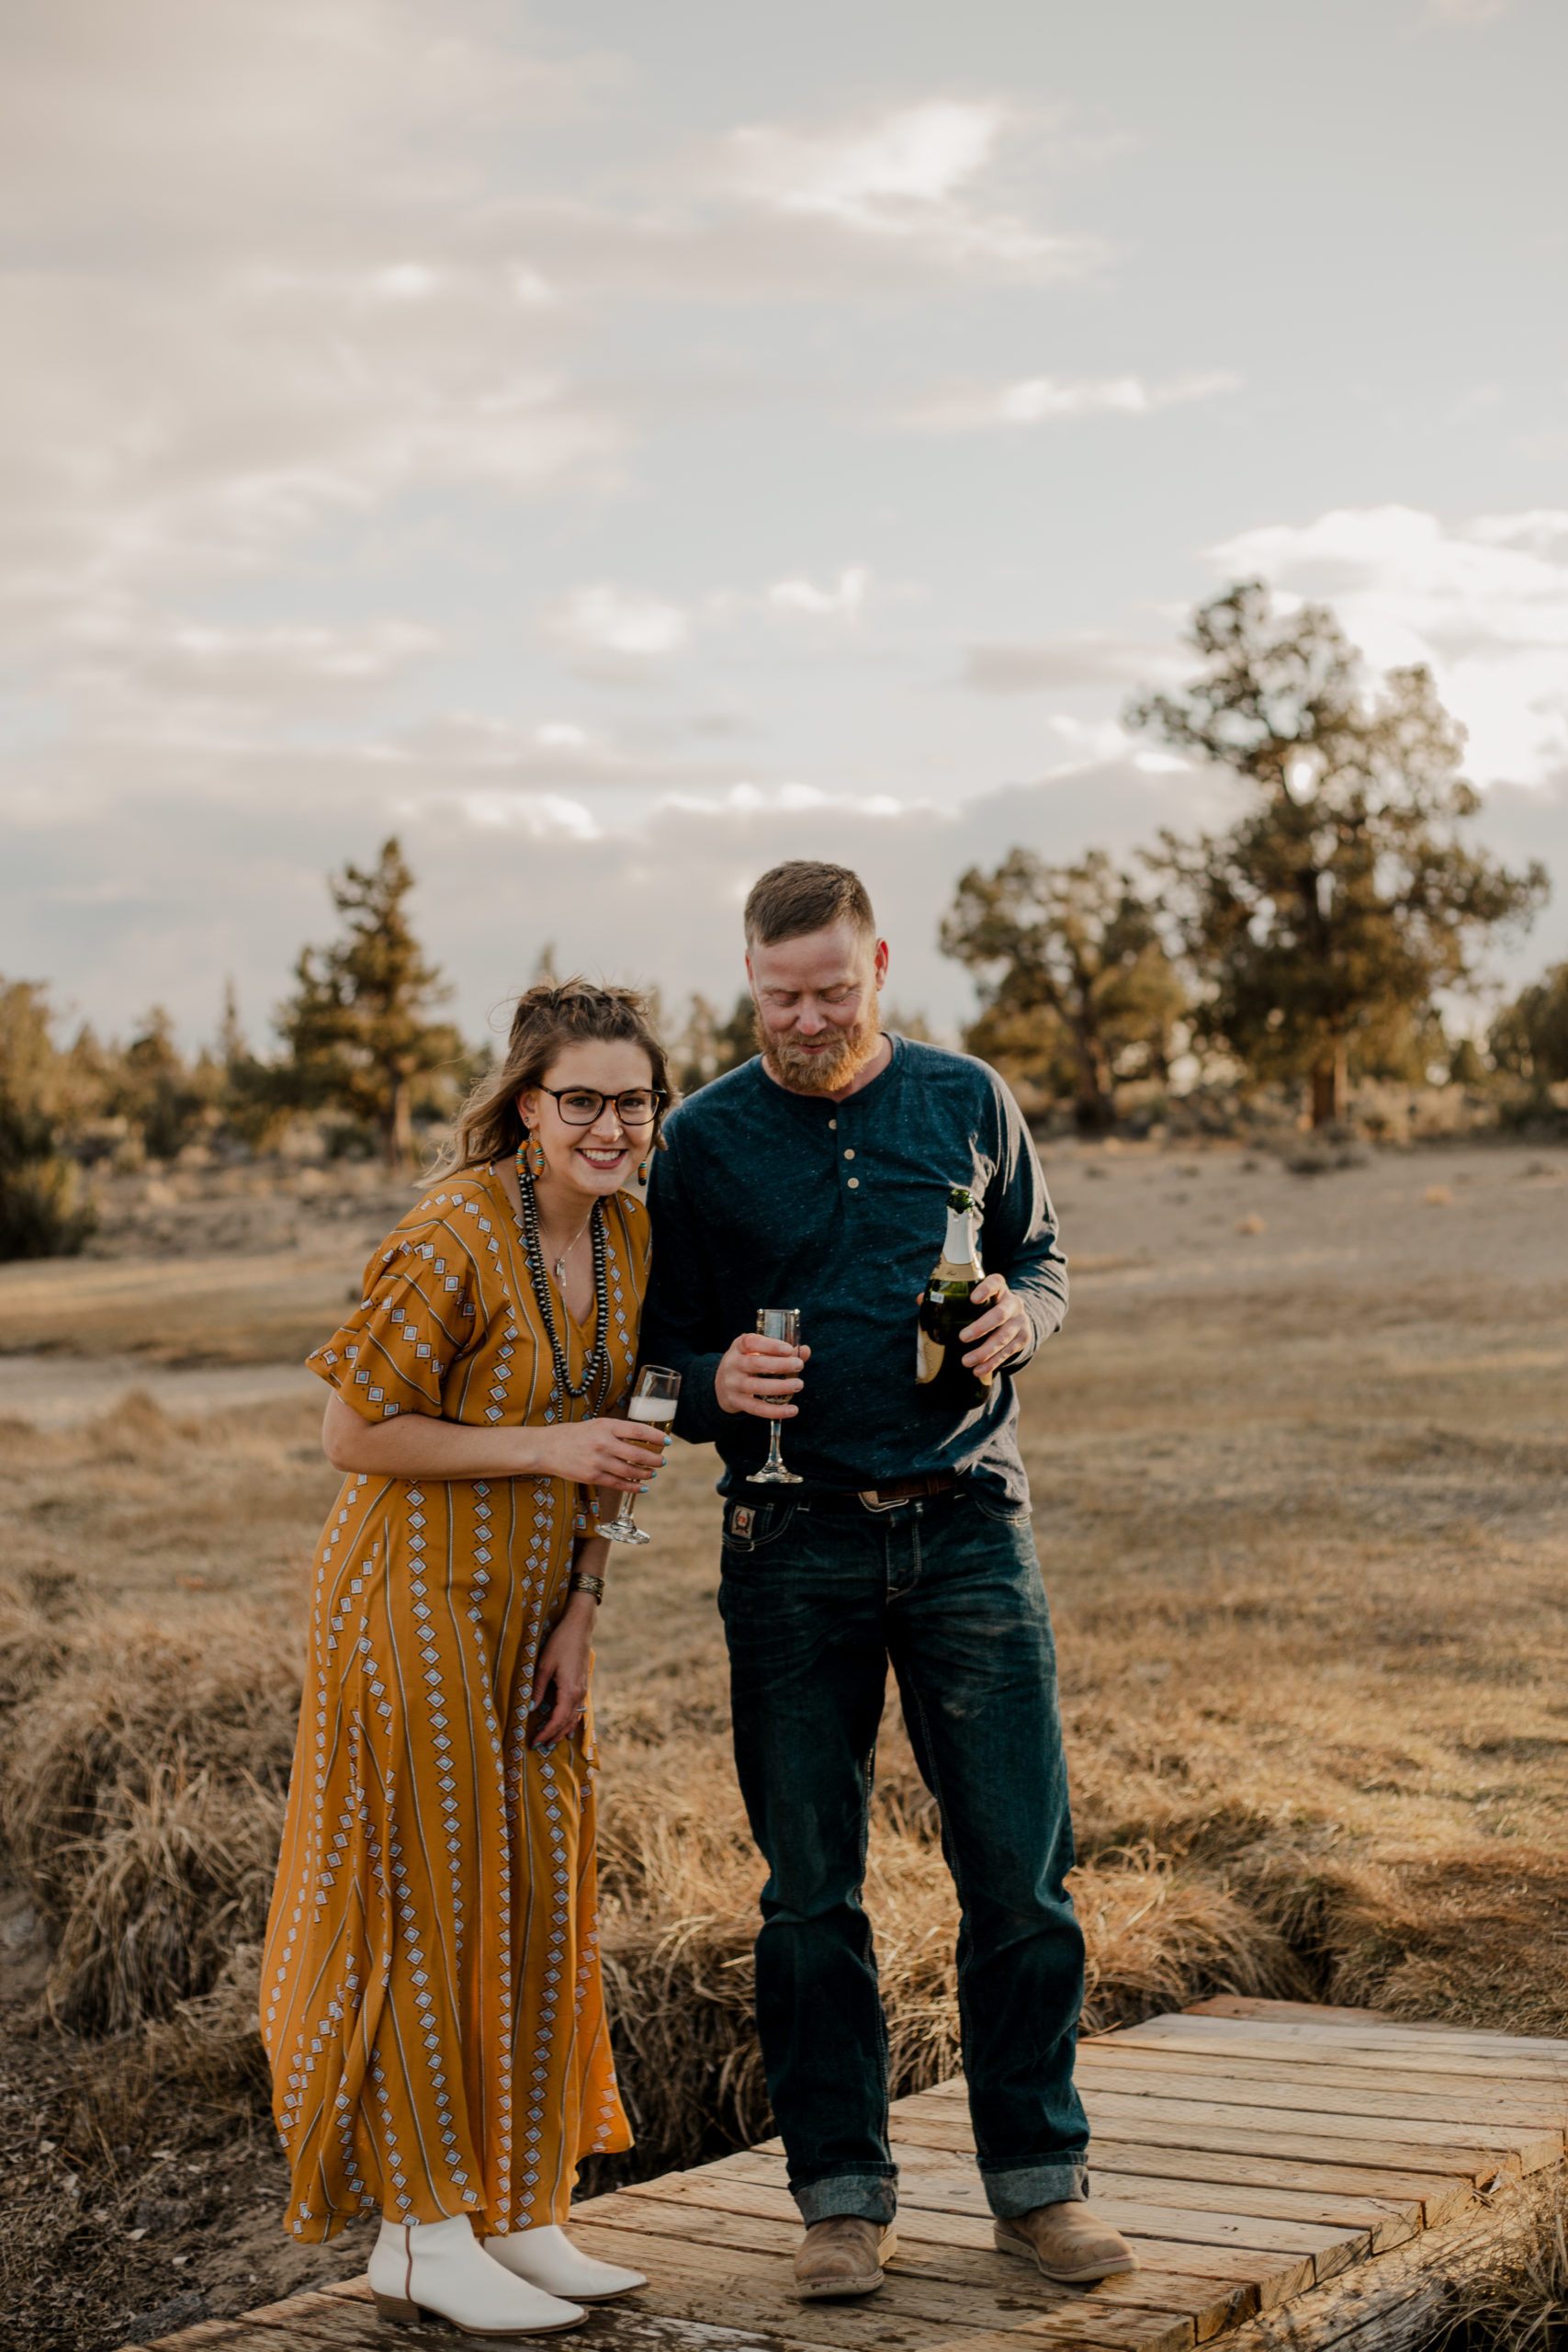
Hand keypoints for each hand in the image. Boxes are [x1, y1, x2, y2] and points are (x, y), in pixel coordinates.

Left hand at [531, 1590, 594, 1744]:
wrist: (579, 1628)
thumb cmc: (560, 1643)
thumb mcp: (544, 1666)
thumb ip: (538, 1689)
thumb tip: (530, 1709)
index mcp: (570, 1691)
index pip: (557, 1721)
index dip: (546, 1733)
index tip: (534, 1742)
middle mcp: (580, 1694)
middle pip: (567, 1723)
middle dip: (554, 1736)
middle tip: (540, 1747)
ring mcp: (584, 1690)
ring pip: (575, 1718)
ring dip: (563, 1731)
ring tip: (553, 1742)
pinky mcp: (583, 1685)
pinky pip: (579, 1710)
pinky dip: (572, 1721)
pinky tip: (569, 1727)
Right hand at [532, 1416, 668, 1491]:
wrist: (546, 1448)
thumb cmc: (573, 1434)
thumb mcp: (596, 1425)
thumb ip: (617, 1431)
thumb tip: (642, 1438)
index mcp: (606, 1426)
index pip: (638, 1430)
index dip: (655, 1437)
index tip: (666, 1442)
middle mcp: (603, 1443)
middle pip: (637, 1453)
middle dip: (654, 1459)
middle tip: (663, 1461)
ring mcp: (597, 1461)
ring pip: (630, 1471)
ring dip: (645, 1474)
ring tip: (652, 1473)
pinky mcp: (592, 1477)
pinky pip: (618, 1484)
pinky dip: (633, 1487)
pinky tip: (642, 1487)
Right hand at [714, 1331, 811, 1419]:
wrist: (720, 1385)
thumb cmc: (747, 1362)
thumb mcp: (757, 1351)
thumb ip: (781, 1351)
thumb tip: (806, 1351)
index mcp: (738, 1347)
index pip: (751, 1342)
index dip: (770, 1345)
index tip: (788, 1349)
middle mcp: (732, 1364)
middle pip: (756, 1364)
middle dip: (780, 1365)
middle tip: (799, 1365)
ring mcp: (733, 1384)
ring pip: (757, 1387)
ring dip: (780, 1387)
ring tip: (799, 1385)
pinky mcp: (737, 1402)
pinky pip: (757, 1408)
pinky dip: (776, 1411)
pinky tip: (793, 1410)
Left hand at [959, 1273, 1031, 1379]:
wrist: (1016, 1317)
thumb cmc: (987, 1306)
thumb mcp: (975, 1298)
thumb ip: (950, 1298)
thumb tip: (920, 1299)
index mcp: (999, 1289)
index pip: (996, 1282)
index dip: (986, 1289)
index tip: (973, 1299)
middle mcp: (1012, 1303)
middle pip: (1000, 1314)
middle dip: (981, 1327)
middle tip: (962, 1338)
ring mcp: (1019, 1321)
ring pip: (1004, 1337)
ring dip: (984, 1352)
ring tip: (966, 1362)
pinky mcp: (1023, 1339)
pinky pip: (1008, 1352)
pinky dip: (993, 1363)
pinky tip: (979, 1370)